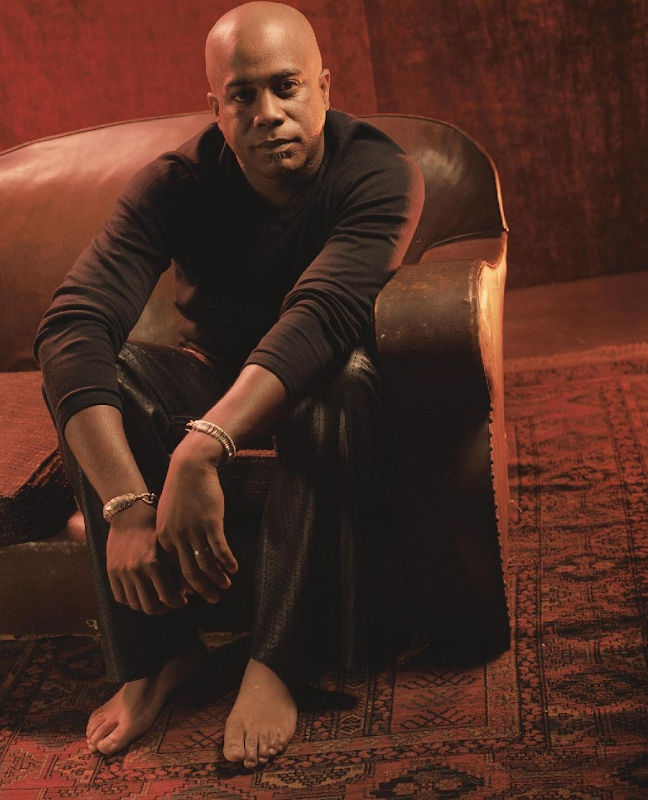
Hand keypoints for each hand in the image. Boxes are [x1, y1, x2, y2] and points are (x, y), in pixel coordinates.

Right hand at [106, 502, 187, 614]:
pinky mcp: (111, 571)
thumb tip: (183, 592)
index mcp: (153, 563)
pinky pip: (120, 596)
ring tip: (156, 600)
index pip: (168, 597)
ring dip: (146, 606)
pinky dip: (130, 600)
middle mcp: (135, 570)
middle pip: (150, 606)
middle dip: (163, 609)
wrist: (129, 514)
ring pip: (134, 604)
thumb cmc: (154, 527)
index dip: (177, 603)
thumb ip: (175, 569)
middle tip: (169, 604)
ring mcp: (121, 572)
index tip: (183, 601)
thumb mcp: (168, 545)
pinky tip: (140, 594)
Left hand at [156, 438, 238, 603]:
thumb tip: (181, 553)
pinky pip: (219, 550)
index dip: (185, 585)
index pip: (173, 570)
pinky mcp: (210, 523)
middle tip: (213, 599)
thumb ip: (172, 534)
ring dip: (217, 578)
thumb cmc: (182, 489)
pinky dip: (227, 562)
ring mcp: (193, 531)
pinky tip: (234, 568)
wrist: (190, 466)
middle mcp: (176, 538)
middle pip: (189, 573)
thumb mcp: (169, 514)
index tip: (195, 593)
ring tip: (226, 586)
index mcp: (164, 537)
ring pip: (205, 565)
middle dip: (202, 590)